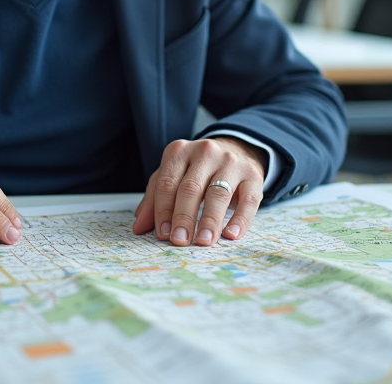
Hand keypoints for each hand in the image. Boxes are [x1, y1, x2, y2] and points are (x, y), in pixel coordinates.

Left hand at [132, 136, 265, 245]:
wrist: (236, 150)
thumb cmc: (197, 170)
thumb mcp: (173, 176)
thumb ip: (154, 199)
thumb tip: (139, 227)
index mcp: (179, 151)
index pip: (167, 182)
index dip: (163, 210)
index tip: (163, 234)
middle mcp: (205, 152)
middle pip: (191, 187)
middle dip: (183, 217)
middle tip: (180, 240)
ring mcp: (230, 162)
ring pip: (218, 193)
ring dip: (210, 220)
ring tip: (203, 241)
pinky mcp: (253, 175)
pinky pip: (248, 200)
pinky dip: (240, 219)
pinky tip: (231, 235)